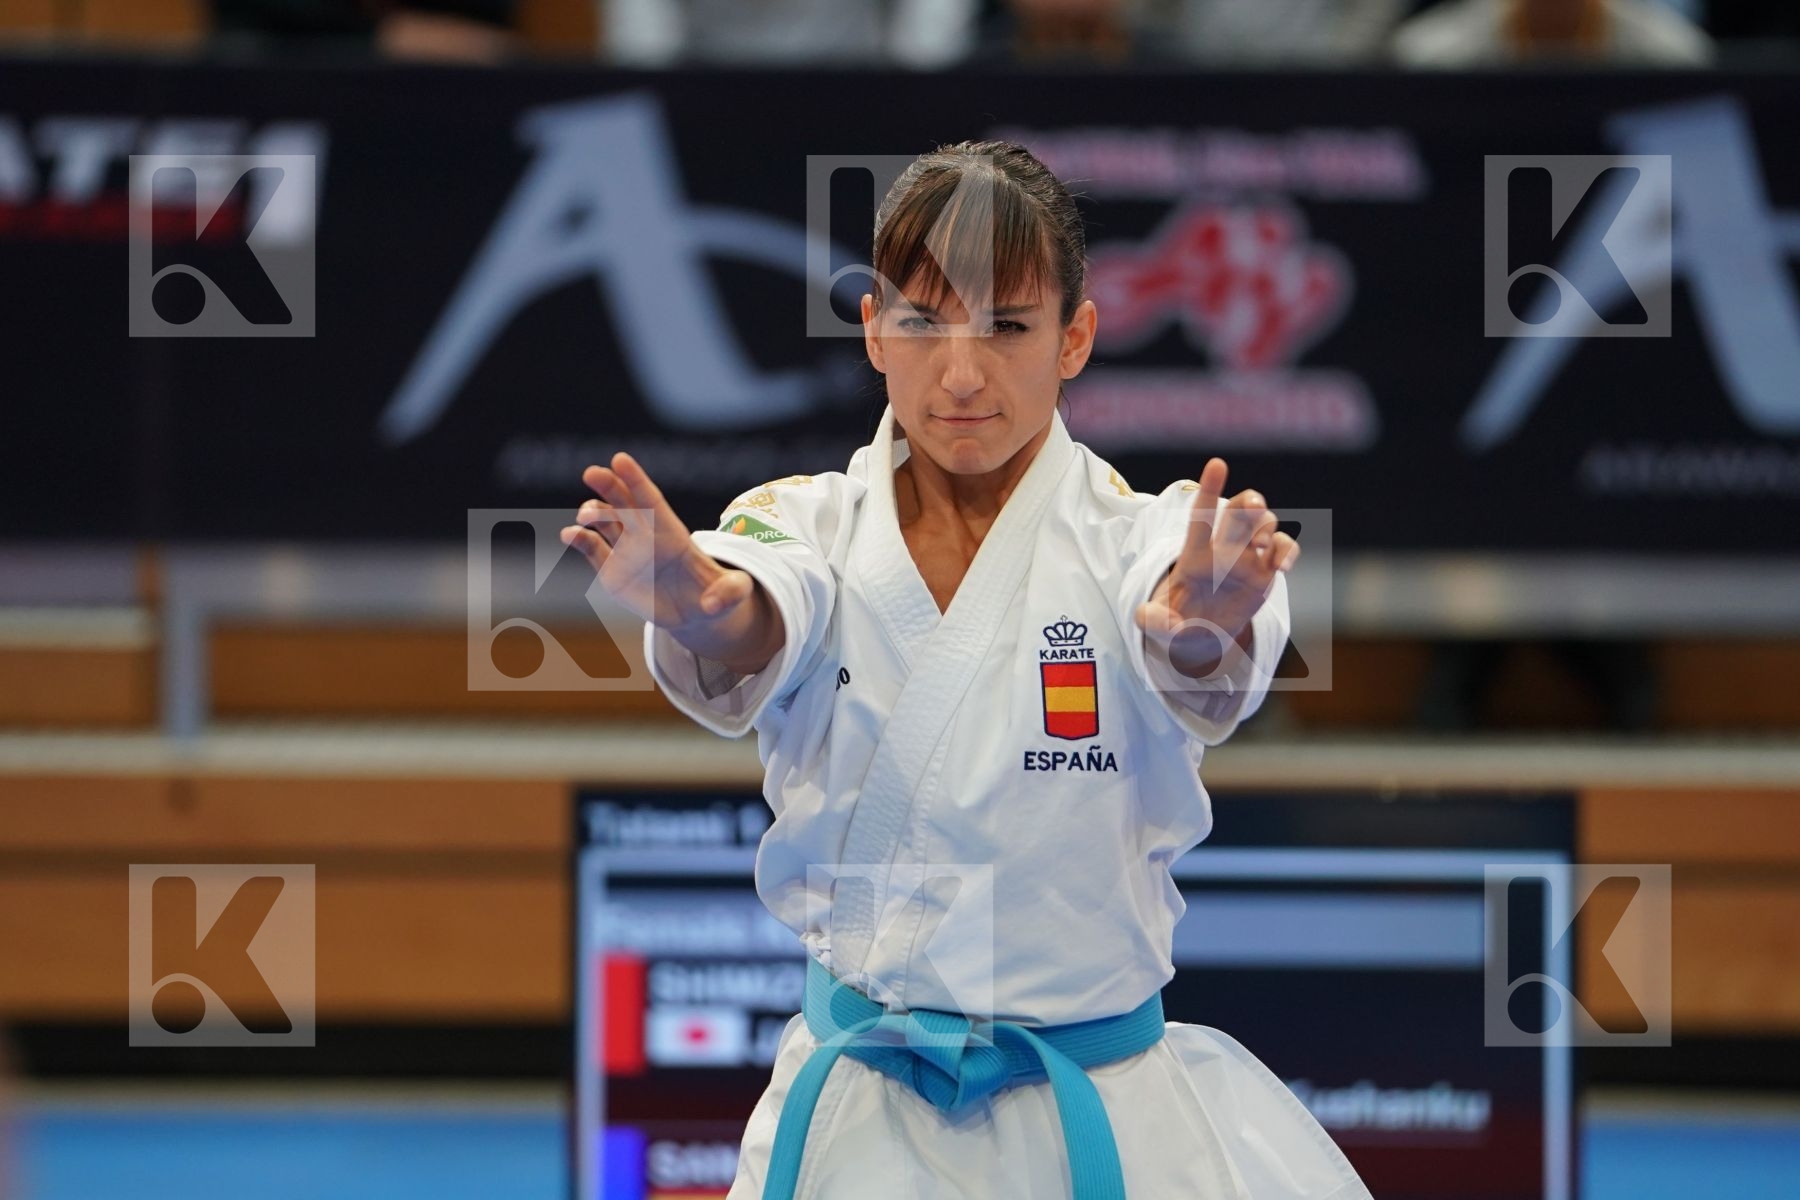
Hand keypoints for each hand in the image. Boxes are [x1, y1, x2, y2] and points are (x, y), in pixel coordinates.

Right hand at [561, 453, 769, 659]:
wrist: (694, 612)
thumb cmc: (717, 595)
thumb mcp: (734, 593)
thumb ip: (730, 593)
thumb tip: (711, 604)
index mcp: (674, 535)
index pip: (651, 501)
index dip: (636, 480)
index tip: (619, 459)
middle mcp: (647, 537)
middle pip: (625, 504)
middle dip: (609, 486)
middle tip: (592, 472)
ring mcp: (627, 552)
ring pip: (606, 523)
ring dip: (593, 514)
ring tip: (585, 517)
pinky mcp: (612, 571)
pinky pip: (593, 551)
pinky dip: (580, 540)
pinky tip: (570, 535)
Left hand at [1133, 457, 1298, 679]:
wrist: (1200, 641)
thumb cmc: (1174, 625)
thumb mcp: (1155, 625)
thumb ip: (1151, 620)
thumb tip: (1153, 618)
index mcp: (1195, 555)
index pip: (1203, 516)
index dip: (1210, 489)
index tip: (1217, 464)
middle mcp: (1223, 551)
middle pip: (1240, 511)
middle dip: (1250, 501)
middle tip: (1254, 509)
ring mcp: (1247, 561)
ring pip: (1265, 524)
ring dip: (1267, 525)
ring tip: (1260, 545)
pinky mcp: (1266, 575)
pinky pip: (1283, 551)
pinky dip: (1287, 550)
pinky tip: (1283, 564)